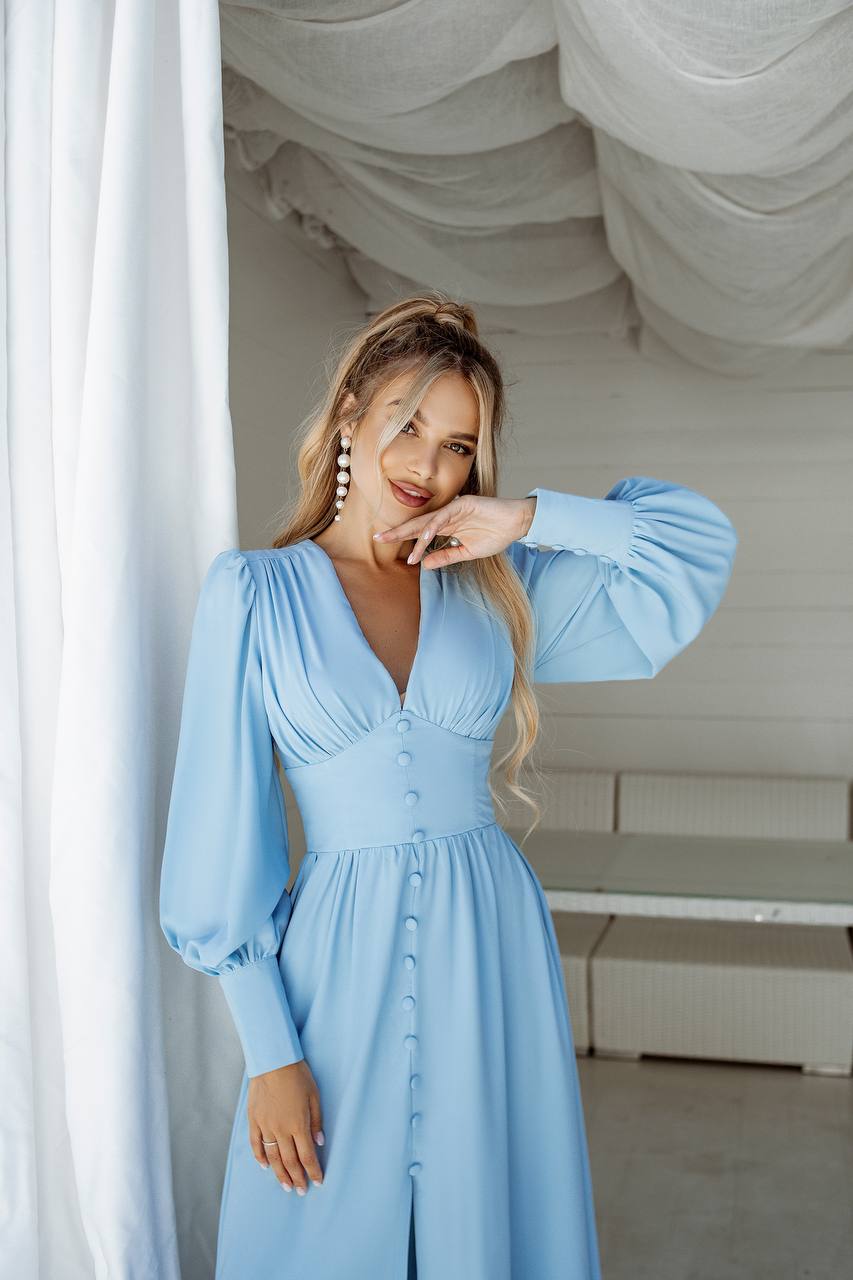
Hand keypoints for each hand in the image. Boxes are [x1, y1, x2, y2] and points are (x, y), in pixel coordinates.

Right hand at [248, 1058, 324, 1193]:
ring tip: (286, 1186)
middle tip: (301, 1191)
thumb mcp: (314, 1096)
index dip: (313, 1171)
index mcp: (298, 1124)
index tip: (318, 1182)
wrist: (272, 1060)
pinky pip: (256, 1144)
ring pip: (272, 1157)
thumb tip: (319, 1143)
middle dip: (297, 1178)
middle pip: (290, 1161)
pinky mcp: (254, 1120)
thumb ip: (317, 1121)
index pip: (307, 1156)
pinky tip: (265, 1166)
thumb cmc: (298, 1075)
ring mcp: (265, 1126)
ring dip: (280, 1174)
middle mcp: (281, 1130)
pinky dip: (260, 1157)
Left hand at [373, 493, 536, 568]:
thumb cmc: (495, 535)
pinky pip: (443, 517)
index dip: (403, 537)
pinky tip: (422, 537)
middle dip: (398, 531)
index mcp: (447, 525)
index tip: (384, 544)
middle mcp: (447, 515)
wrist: (517, 524)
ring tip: (395, 542)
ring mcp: (454, 508)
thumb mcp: (466, 552)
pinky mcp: (463, 504)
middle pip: (417, 523)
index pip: (420, 531)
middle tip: (378, 538)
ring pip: (427, 520)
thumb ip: (446, 557)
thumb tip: (424, 565)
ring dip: (411, 533)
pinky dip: (431, 527)